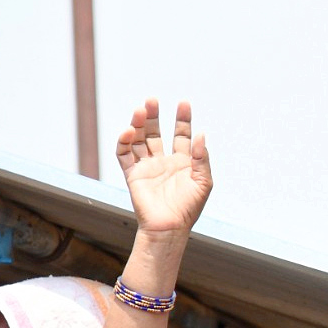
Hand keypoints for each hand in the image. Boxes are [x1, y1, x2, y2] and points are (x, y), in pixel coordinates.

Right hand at [115, 98, 211, 234]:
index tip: (183, 103)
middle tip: (152, 100)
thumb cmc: (189, 208)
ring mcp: (147, 167)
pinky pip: (124, 154)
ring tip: (140, 110)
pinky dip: (124, 141)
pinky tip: (130, 131)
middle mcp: (164, 162)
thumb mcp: (204, 182)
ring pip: (139, 139)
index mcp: (183, 162)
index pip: (181, 135)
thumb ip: (201, 158)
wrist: (169, 227)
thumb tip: (201, 134)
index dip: (182, 119)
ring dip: (139, 124)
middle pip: (156, 133)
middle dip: (155, 116)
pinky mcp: (132, 175)